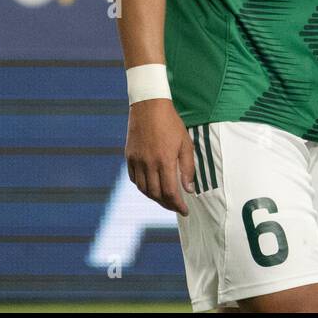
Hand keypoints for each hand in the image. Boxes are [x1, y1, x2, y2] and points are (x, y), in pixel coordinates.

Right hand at [125, 98, 195, 214]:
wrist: (149, 106)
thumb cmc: (171, 123)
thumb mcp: (185, 143)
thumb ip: (187, 168)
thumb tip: (189, 190)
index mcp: (165, 160)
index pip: (170, 192)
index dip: (178, 205)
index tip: (184, 211)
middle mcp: (149, 163)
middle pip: (156, 194)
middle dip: (167, 204)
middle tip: (176, 206)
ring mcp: (137, 160)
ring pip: (144, 189)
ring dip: (154, 198)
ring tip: (165, 199)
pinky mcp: (129, 156)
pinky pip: (134, 179)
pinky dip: (143, 187)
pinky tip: (151, 186)